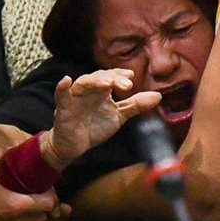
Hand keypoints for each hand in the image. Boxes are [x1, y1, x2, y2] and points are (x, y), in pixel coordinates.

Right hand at [41, 69, 162, 169]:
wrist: (74, 146)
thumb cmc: (94, 126)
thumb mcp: (119, 116)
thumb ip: (136, 105)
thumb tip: (158, 95)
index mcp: (101, 90)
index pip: (111, 76)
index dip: (120, 74)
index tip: (131, 76)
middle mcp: (88, 90)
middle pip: (100, 78)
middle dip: (113, 79)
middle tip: (127, 84)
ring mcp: (75, 98)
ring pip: (84, 83)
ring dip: (95, 82)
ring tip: (108, 83)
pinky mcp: (63, 109)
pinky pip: (61, 96)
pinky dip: (62, 88)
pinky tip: (66, 81)